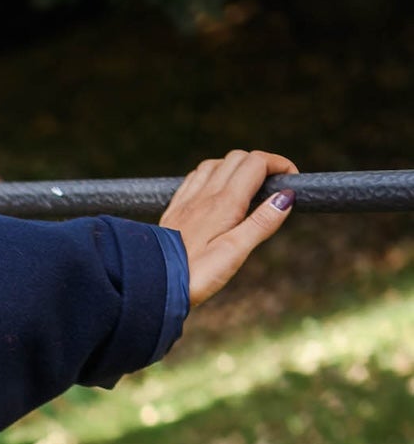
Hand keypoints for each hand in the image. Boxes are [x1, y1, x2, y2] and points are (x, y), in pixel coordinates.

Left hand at [160, 149, 297, 308]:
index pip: (256, 162)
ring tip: (248, 190)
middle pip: (238, 158)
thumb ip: (261, 223)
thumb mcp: (235, 253)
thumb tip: (285, 197)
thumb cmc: (194, 275)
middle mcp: (204, 195)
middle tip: (274, 187)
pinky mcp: (174, 210)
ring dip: (236, 168)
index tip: (292, 180)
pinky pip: (195, 178)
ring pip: (215, 164)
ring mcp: (187, 201)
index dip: (279, 164)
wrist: (149, 286)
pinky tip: (216, 192)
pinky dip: (212, 175)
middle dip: (261, 164)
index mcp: (224, 203)